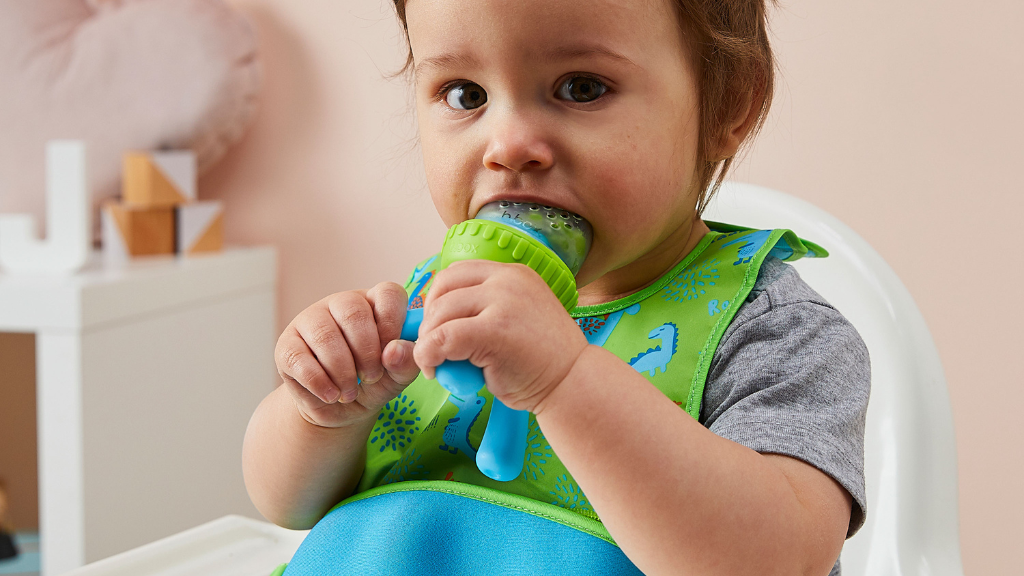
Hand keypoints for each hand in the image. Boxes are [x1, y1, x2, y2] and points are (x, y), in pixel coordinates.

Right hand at [275, 282, 420, 427]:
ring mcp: (310, 320)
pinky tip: (331, 395)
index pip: (387, 293)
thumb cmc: (372, 383)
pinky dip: (319, 382)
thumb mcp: (397, 377)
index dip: (393, 322)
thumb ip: (405, 363)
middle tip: (372, 377)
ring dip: (343, 371)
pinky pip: (300, 359)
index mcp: (374, 303)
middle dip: (367, 352)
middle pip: (354, 312)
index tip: (391, 353)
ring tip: (350, 392)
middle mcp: (341, 304)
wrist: (339, 409)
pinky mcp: (287, 345)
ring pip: (325, 336)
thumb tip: (394, 351)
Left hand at [413, 260, 588, 411]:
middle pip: (444, 287)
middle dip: (429, 320)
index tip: (438, 326)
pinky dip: (430, 354)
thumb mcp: (514, 319)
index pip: (457, 272)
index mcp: (513, 274)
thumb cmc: (542, 361)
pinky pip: (444, 337)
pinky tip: (436, 369)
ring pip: (440, 313)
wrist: (572, 383)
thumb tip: (434, 323)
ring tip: (438, 364)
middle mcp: (508, 279)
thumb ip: (483, 311)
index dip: (438, 299)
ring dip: (428, 341)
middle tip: (434, 348)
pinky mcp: (495, 329)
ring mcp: (504, 301)